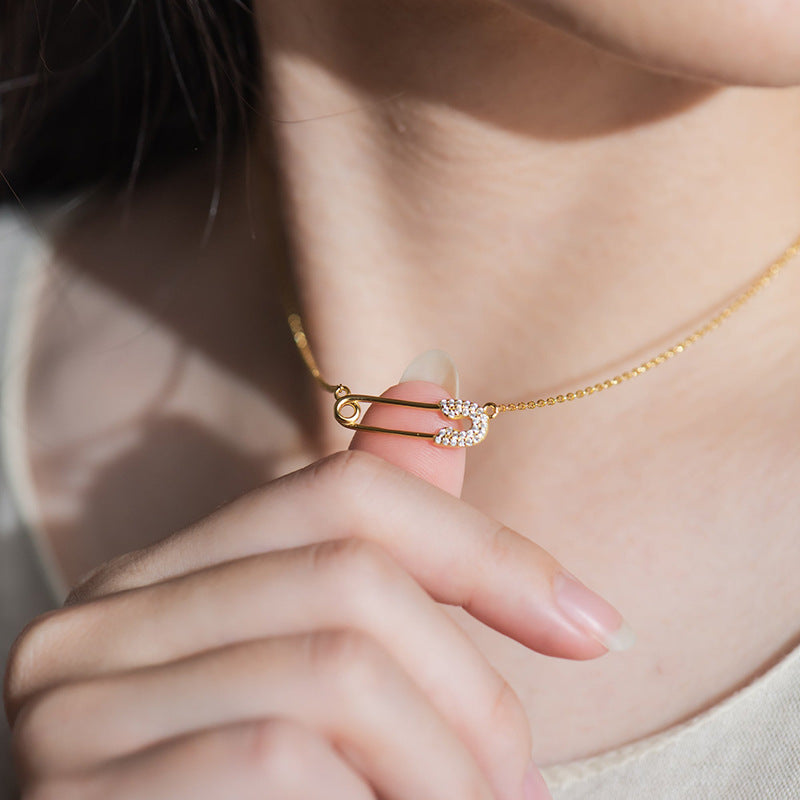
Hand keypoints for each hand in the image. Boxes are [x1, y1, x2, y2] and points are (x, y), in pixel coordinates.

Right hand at [4, 378, 629, 799]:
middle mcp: (99, 620)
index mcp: (161, 576)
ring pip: (332, 674)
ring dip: (442, 767)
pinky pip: (278, 761)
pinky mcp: (76, 793)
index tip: (591, 626)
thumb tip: (432, 387)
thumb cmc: (255, 799)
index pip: (344, 495)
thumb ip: (363, 540)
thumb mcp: (307, 667)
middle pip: (349, 580)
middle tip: (523, 787)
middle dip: (472, 693)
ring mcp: (74, 706)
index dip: (483, 550)